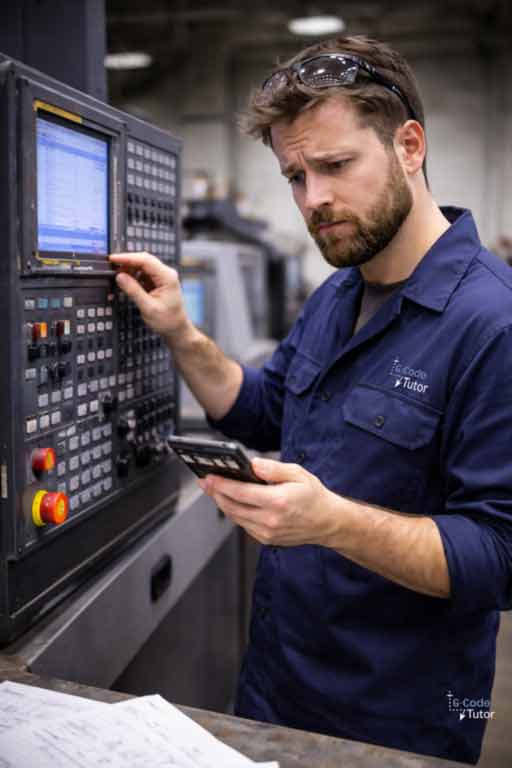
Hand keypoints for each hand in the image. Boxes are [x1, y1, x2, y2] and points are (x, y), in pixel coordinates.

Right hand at [109, 252, 189, 338]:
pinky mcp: (157, 281)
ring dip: (128, 270)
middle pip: (143, 260)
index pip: (145, 260)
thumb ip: (134, 291)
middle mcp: (166, 273)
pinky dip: (132, 277)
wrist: (176, 328)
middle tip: (111, 267)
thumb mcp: (148, 307)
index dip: (127, 257)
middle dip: (126, 262)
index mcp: (167, 277)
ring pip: (141, 266)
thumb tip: (119, 276)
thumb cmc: (167, 320)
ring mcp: (162, 277)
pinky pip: (142, 274)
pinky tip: (124, 283)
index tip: (113, 259)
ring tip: (116, 278)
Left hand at [198, 457, 338, 546]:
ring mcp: (267, 532)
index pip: (241, 493)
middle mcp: (271, 520)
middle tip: (205, 481)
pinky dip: (235, 512)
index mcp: (278, 501)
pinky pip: (244, 524)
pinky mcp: (266, 539)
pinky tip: (231, 501)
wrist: (327, 522)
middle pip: (233, 506)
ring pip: (236, 517)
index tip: (210, 476)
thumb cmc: (313, 496)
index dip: (222, 484)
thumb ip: (274, 469)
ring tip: (214, 489)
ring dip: (222, 503)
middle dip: (216, 493)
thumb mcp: (298, 474)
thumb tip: (253, 464)